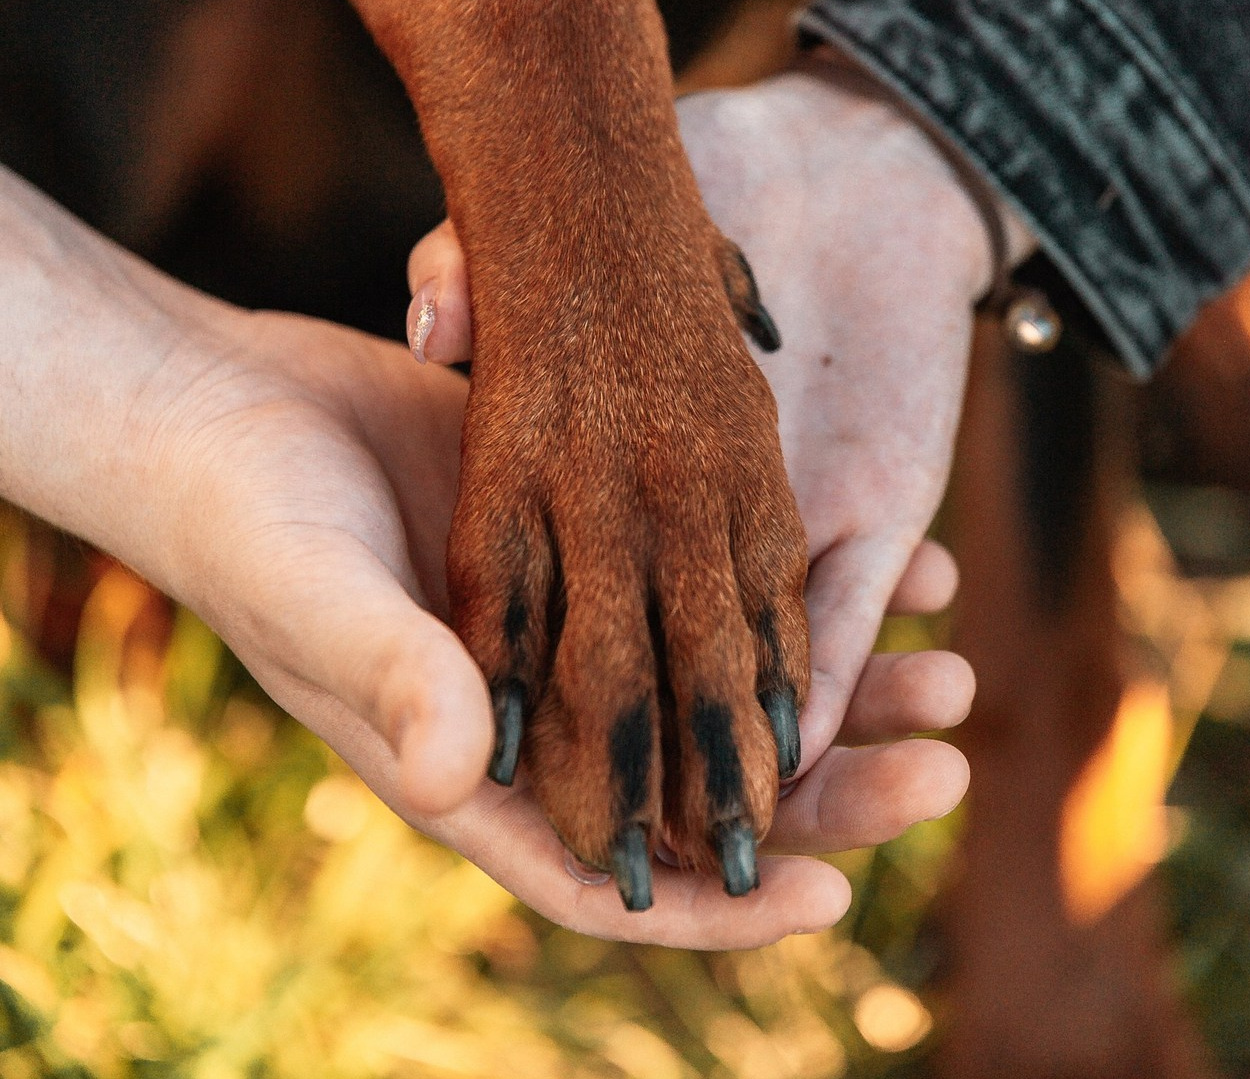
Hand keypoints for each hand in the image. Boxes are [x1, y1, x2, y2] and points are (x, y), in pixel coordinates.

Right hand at [0, 165, 967, 947]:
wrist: (238, 417)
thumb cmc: (254, 523)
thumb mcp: (320, 597)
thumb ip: (392, 679)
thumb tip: (454, 772)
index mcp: (478, 763)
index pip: (610, 868)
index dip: (717, 899)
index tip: (829, 897)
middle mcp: (542, 711)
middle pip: (705, 784)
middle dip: (826, 789)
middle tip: (942, 765)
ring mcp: (578, 628)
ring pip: (728, 686)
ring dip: (837, 687)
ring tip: (945, 665)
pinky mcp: (597, 548)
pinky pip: (711, 584)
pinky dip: (792, 585)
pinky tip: (881, 561)